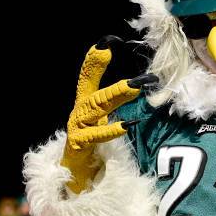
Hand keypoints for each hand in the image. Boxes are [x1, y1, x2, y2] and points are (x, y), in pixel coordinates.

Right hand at [60, 35, 157, 193]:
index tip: (109, 40)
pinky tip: (127, 125)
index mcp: (86, 101)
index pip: (89, 74)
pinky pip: (96, 136)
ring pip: (96, 105)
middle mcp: (80, 110)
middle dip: (98, 66)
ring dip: (116, 94)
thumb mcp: (103, 117)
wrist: (75, 175)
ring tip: (135, 86)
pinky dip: (111, 130)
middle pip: (88, 84)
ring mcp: (77, 127)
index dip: (96, 58)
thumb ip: (115, 101)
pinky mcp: (79, 145)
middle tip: (113, 52)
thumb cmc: (94, 142)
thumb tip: (140, 84)